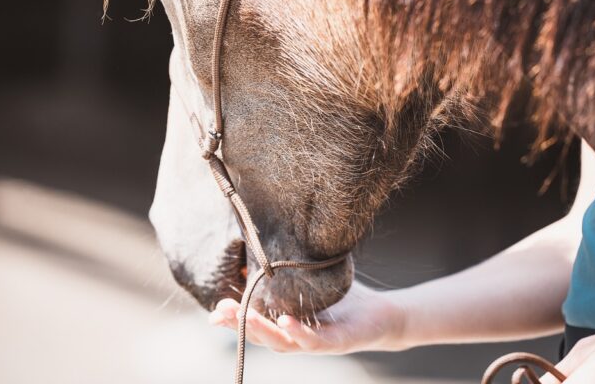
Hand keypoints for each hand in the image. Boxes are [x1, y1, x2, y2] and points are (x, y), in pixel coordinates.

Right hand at [208, 281, 403, 353]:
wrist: (381, 314)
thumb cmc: (342, 299)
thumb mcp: (308, 281)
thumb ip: (283, 272)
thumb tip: (254, 252)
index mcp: (285, 324)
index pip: (254, 324)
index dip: (232, 321)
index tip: (213, 312)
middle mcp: (296, 336)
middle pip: (261, 336)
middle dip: (239, 325)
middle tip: (219, 312)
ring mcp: (315, 342)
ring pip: (282, 342)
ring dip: (262, 331)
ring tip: (245, 317)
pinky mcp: (337, 343)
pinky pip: (315, 341)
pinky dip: (299, 332)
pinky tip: (287, 321)